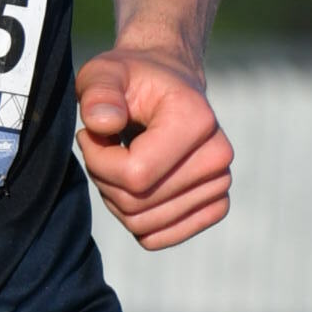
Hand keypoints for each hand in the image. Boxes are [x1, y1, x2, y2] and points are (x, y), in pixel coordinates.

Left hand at [75, 38, 233, 251]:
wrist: (169, 88)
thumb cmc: (132, 80)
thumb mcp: (104, 74)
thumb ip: (99, 93)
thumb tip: (102, 123)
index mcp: (196, 120)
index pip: (135, 174)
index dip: (98, 161)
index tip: (91, 135)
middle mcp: (217, 156)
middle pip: (136, 203)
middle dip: (104, 180)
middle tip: (105, 148)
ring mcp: (220, 184)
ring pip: (142, 224)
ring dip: (116, 200)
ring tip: (119, 162)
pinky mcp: (214, 206)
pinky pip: (159, 238)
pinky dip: (135, 220)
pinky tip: (135, 186)